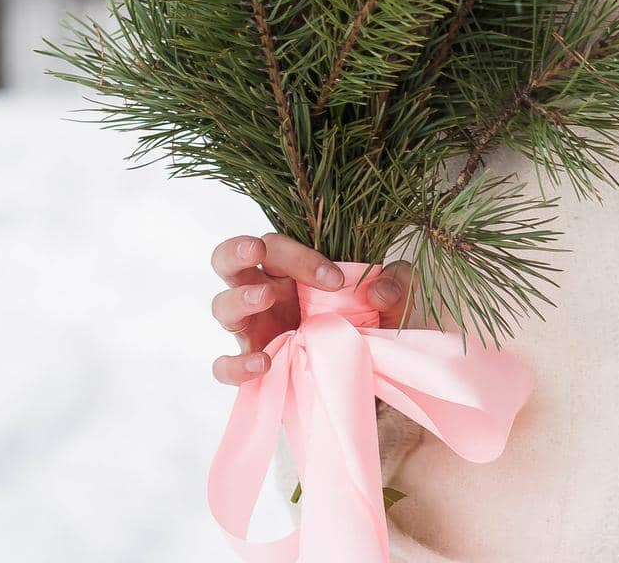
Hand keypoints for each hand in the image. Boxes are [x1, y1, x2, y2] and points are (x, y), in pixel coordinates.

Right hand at [210, 231, 417, 385]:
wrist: (371, 372)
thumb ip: (396, 284)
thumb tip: (380, 291)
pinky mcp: (254, 366)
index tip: (336, 280)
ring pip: (222, 307)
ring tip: (265, 299)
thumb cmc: (372, 320)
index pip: (278, 246)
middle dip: (237, 250)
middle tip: (257, 250)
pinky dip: (235, 365)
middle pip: (228, 260)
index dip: (301, 256)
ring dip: (239, 299)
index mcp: (292, 267)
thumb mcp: (395, 298)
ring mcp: (256, 329)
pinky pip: (225, 367)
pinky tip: (262, 363)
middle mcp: (266, 292)